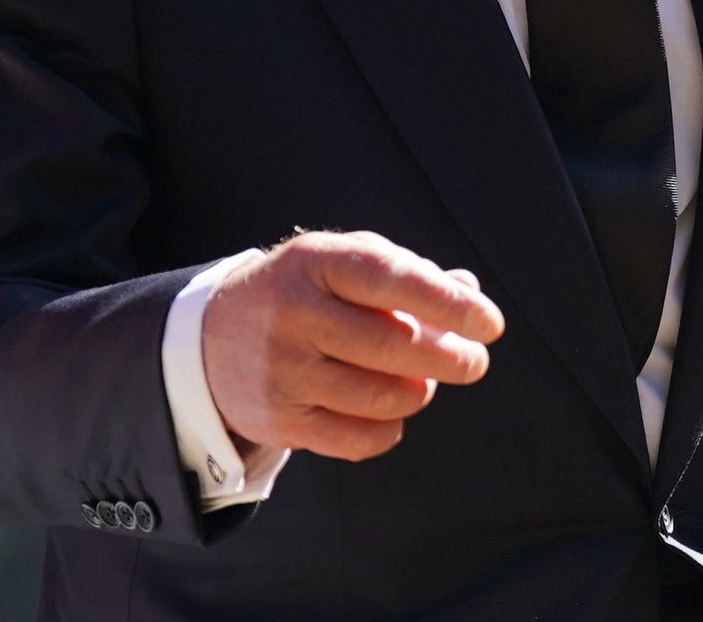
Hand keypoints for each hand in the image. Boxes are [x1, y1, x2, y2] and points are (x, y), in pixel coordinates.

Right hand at [202, 230, 504, 460]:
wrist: (212, 338)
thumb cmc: (306, 292)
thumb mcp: (345, 263)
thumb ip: (409, 274)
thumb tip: (469, 292)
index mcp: (317, 262)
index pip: (392, 279)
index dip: (448, 304)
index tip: (490, 324)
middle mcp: (295, 314)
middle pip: (393, 346)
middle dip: (450, 358)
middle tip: (474, 362)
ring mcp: (283, 371)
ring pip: (381, 398)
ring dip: (419, 393)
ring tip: (422, 381)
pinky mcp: (279, 420)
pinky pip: (358, 440)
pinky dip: (389, 429)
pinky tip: (392, 412)